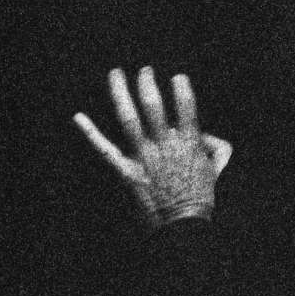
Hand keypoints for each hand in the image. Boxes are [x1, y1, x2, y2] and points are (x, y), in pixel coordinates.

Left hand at [74, 66, 231, 228]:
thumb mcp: (216, 167)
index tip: (177, 77)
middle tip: (144, 70)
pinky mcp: (125, 171)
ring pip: (129, 118)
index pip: (186, 105)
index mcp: (188, 142)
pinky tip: (77, 117)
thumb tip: (206, 134)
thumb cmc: (199, 197)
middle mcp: (164, 145)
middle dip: (147, 83)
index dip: (181, 88)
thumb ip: (216, 145)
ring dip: (121, 93)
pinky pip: (104, 149)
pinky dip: (90, 132)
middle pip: (153, 105)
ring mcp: (143, 157)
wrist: (181, 225)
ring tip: (116, 73)